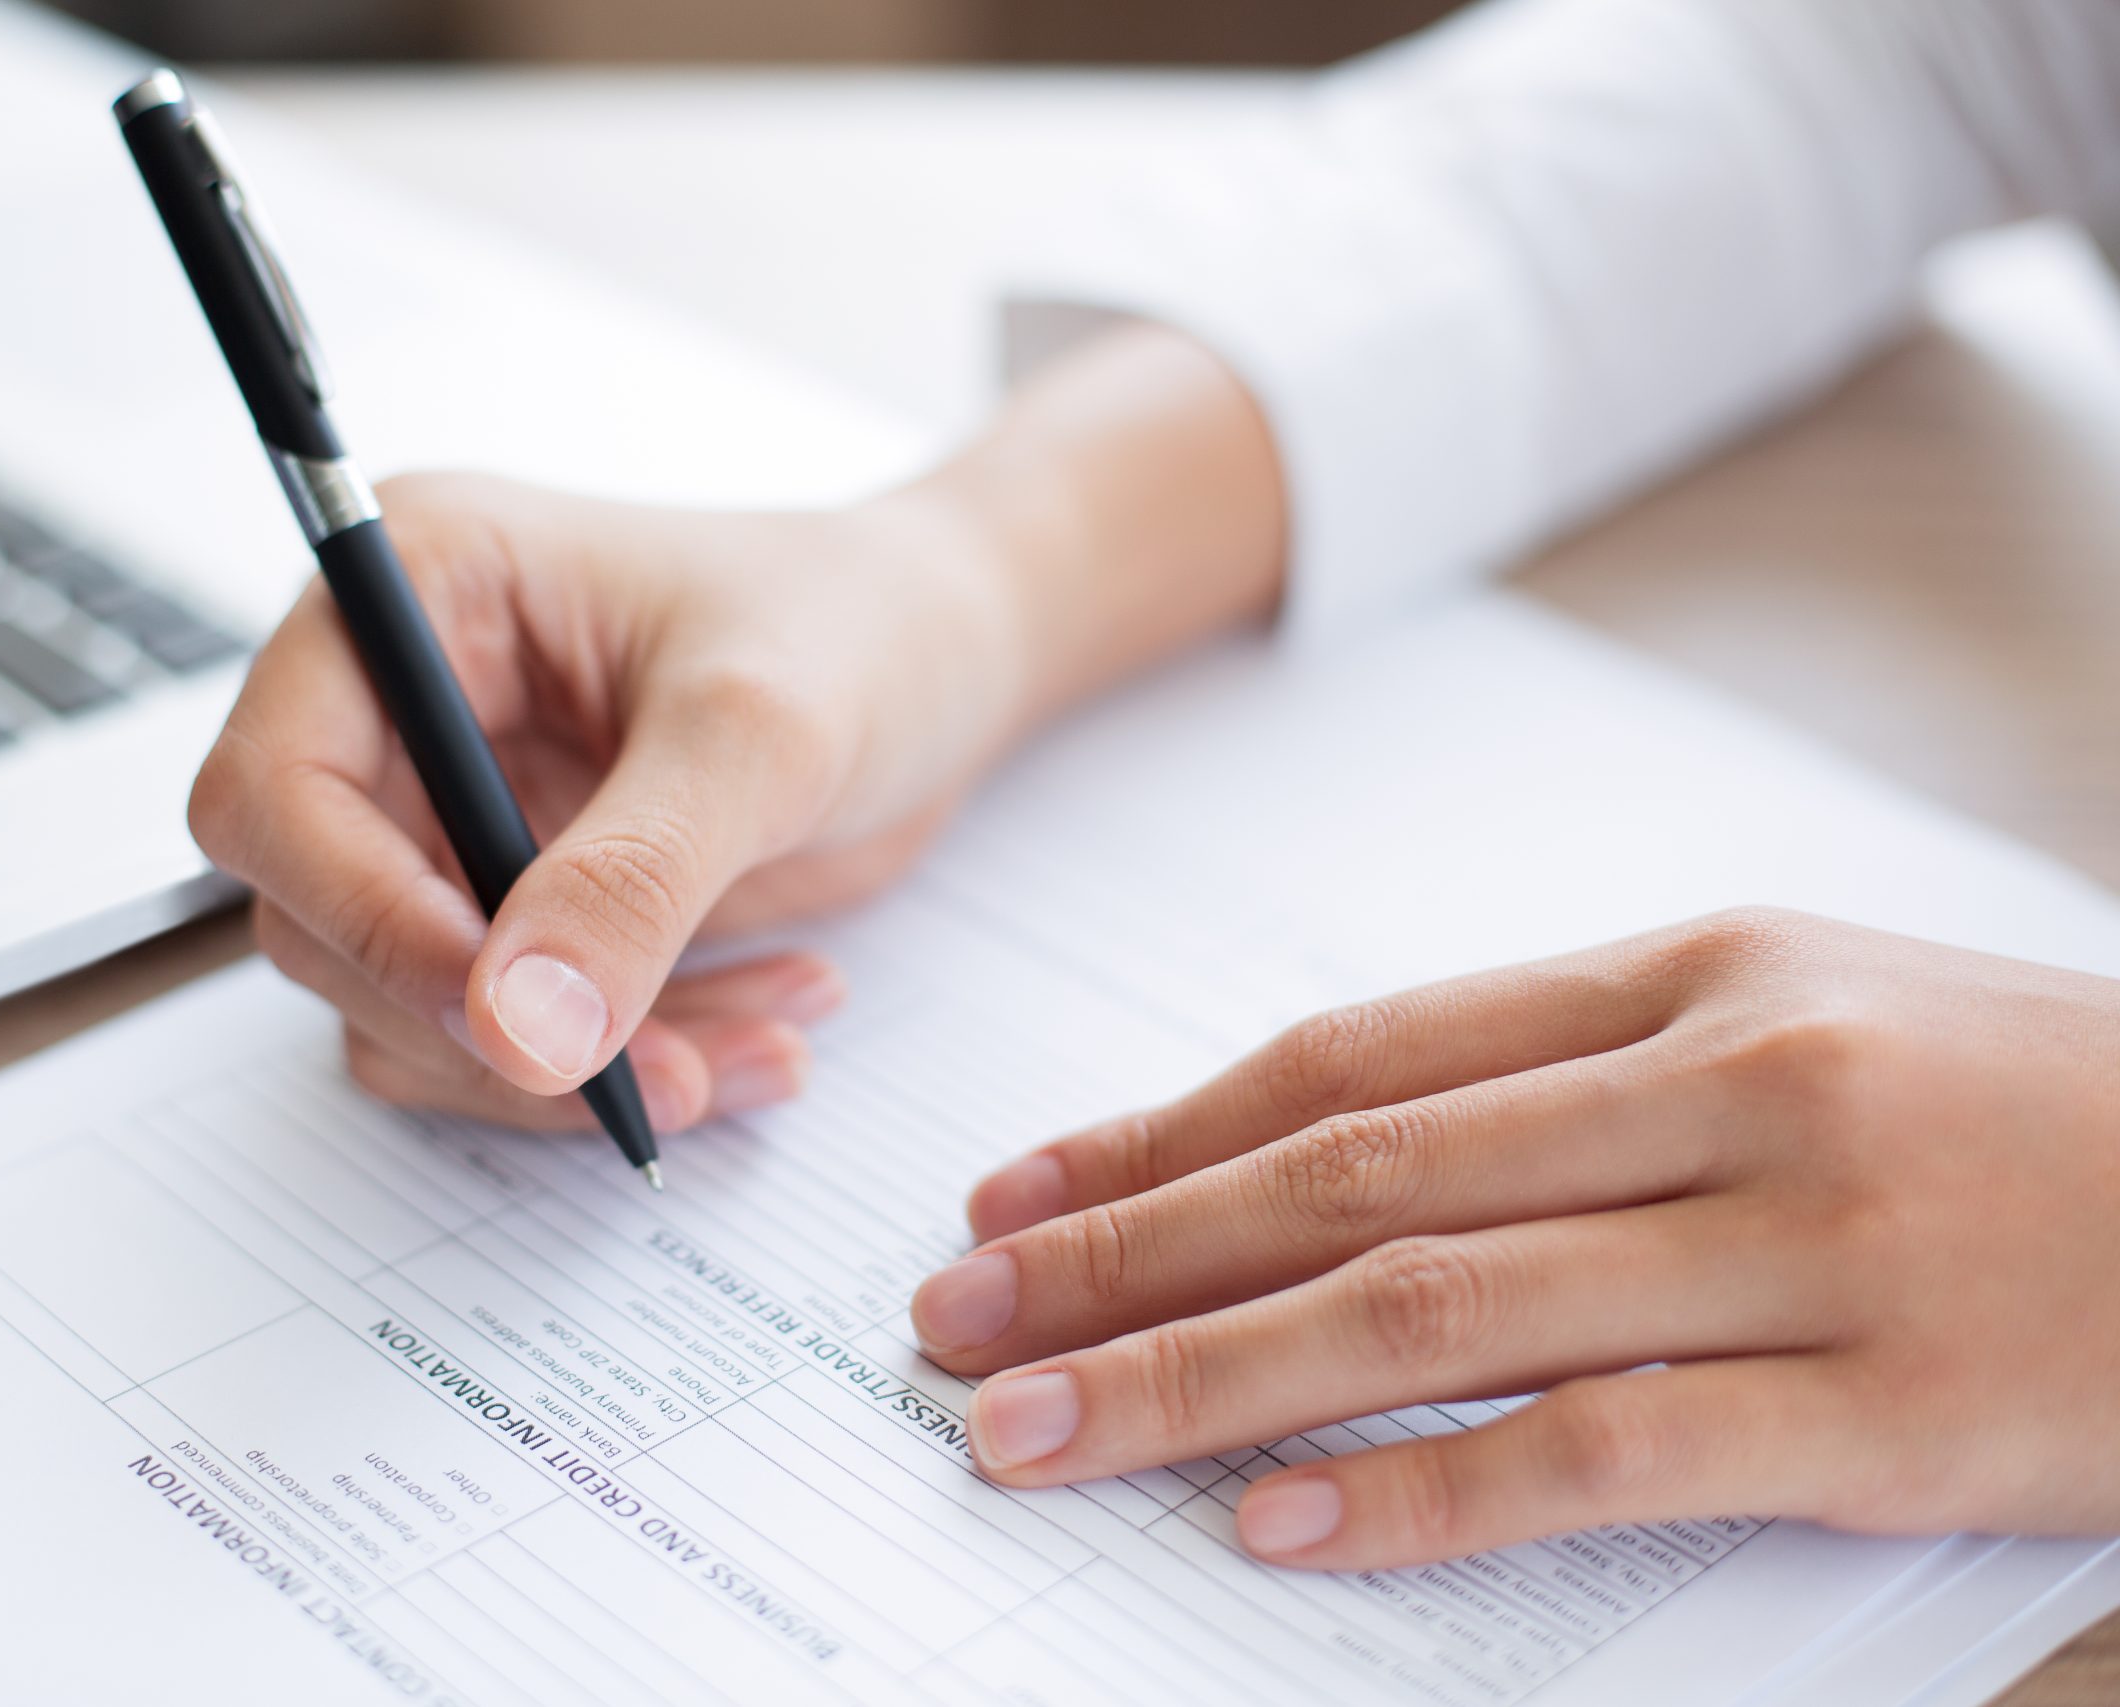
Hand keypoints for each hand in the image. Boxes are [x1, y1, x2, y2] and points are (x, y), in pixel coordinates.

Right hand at [188, 325, 1285, 1131]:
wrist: (948, 655)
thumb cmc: (860, 625)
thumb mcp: (759, 735)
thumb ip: (634, 878)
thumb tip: (516, 1032)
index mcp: (414, 589)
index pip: (275, 786)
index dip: (363, 916)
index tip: (499, 1009)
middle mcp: (398, 704)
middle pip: (323, 925)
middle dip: (491, 1027)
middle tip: (665, 1077)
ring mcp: (449, 811)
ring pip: (413, 1010)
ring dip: (573, 1072)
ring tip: (760, 1050)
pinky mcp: (512, 902)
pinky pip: (506, 1037)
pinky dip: (621, 1069)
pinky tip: (760, 1028)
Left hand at [911, 907, 2119, 1567]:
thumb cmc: (2025, 1108)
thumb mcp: (1801, 1022)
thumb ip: (1580, 1076)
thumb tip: (1338, 1158)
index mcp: (1684, 974)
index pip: (1353, 1058)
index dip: (1157, 1129)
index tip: (1011, 1191)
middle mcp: (1720, 1085)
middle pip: (1347, 1177)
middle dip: (1121, 1252)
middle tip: (954, 1316)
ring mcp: (1803, 1242)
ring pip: (1432, 1309)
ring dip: (1202, 1373)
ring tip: (1037, 1426)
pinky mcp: (1883, 1407)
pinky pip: (1601, 1453)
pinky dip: (1421, 1492)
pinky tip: (1274, 1528)